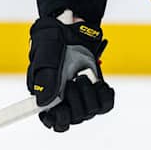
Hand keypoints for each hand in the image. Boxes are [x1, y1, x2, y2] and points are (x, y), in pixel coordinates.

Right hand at [27, 16, 113, 132]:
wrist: (71, 27)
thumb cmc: (52, 40)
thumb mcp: (45, 56)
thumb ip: (45, 79)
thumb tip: (44, 103)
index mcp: (46, 97)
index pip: (52, 122)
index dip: (57, 120)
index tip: (61, 109)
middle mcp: (64, 100)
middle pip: (74, 119)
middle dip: (74, 100)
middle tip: (71, 81)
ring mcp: (82, 96)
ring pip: (90, 111)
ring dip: (88, 93)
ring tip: (82, 75)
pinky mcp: (97, 91)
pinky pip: (106, 104)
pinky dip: (104, 93)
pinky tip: (98, 82)